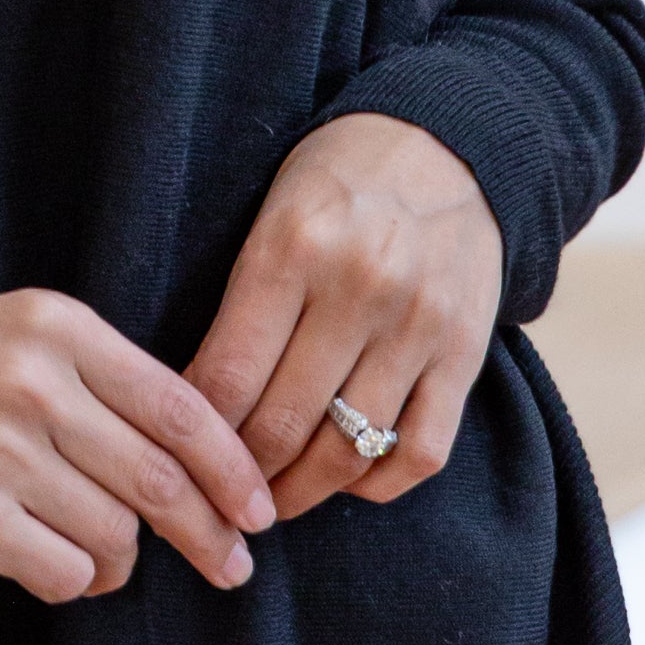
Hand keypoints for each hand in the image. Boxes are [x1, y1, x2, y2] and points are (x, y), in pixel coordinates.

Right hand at [0, 290, 277, 604]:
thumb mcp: (21, 336)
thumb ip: (107, 382)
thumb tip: (204, 465)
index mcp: (57, 327)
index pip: (179, 406)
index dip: (233, 469)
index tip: (258, 508)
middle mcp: (31, 384)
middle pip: (160, 479)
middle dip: (209, 534)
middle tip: (233, 565)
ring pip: (116, 534)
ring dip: (121, 559)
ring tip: (101, 555)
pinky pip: (65, 572)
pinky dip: (74, 580)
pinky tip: (51, 563)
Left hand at [185, 115, 503, 525]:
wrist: (449, 142)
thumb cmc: (338, 181)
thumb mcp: (271, 214)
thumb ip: (241, 302)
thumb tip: (191, 406)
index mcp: (294, 247)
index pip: (228, 376)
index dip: (194, 436)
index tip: (177, 456)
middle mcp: (360, 287)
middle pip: (282, 425)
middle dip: (238, 478)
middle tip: (216, 496)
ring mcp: (419, 325)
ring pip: (348, 451)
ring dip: (300, 493)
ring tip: (270, 501)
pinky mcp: (466, 352)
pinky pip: (419, 452)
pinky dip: (376, 484)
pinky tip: (345, 478)